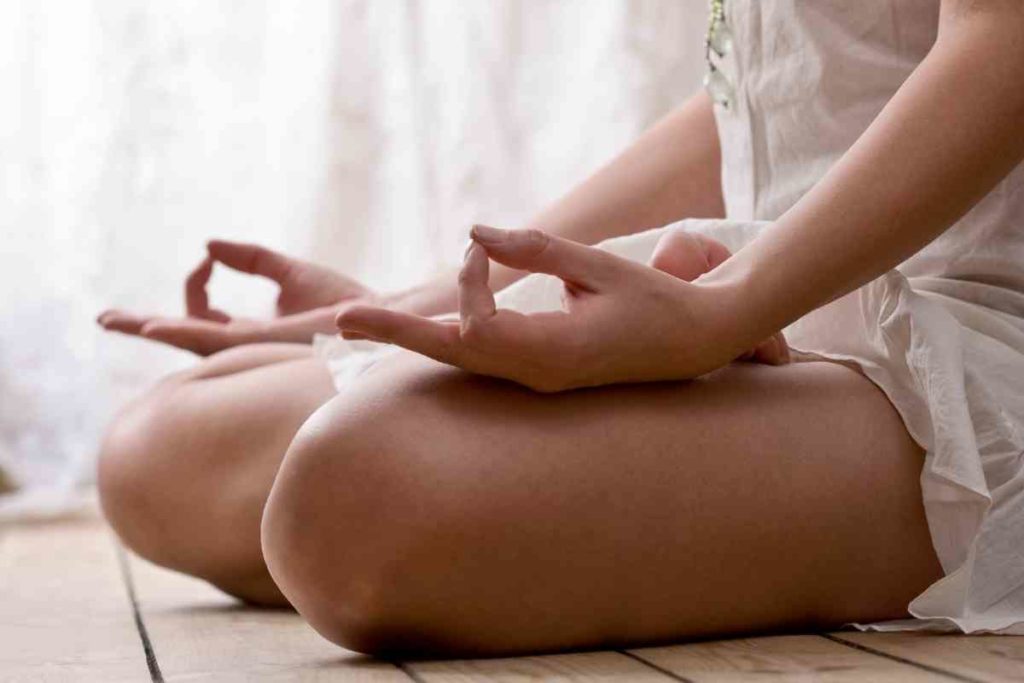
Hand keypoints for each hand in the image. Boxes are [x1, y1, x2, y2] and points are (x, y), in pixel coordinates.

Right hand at [98, 240, 373, 354]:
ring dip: (149, 329)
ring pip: (188, 342)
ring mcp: (251, 350)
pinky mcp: (264, 344)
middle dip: (143, 326)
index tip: (209, 255)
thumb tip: (210, 243)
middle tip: (106, 318)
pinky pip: (214, 340)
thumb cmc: (343, 300)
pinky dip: (182, 331)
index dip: (196, 280)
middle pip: (182, 338)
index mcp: (249, 335)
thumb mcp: (289, 271)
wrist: (378, 313)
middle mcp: (244, 349)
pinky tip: (152, 326)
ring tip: (112, 320)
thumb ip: (251, 258)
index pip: (201, 313)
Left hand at [336, 225, 787, 391]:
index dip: (467, 280)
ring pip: (461, 362)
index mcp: (551, 355)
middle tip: (339, 320)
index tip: (481, 246)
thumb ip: (535, 249)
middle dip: (396, 334)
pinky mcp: (541, 375)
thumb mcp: (598, 267)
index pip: (478, 324)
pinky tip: (422, 329)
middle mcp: (535, 376)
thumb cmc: (656, 301)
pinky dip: (449, 339)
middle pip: (449, 357)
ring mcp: (537, 382)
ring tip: (362, 323)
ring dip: (414, 339)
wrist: (697, 344)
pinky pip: (482, 359)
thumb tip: (473, 231)